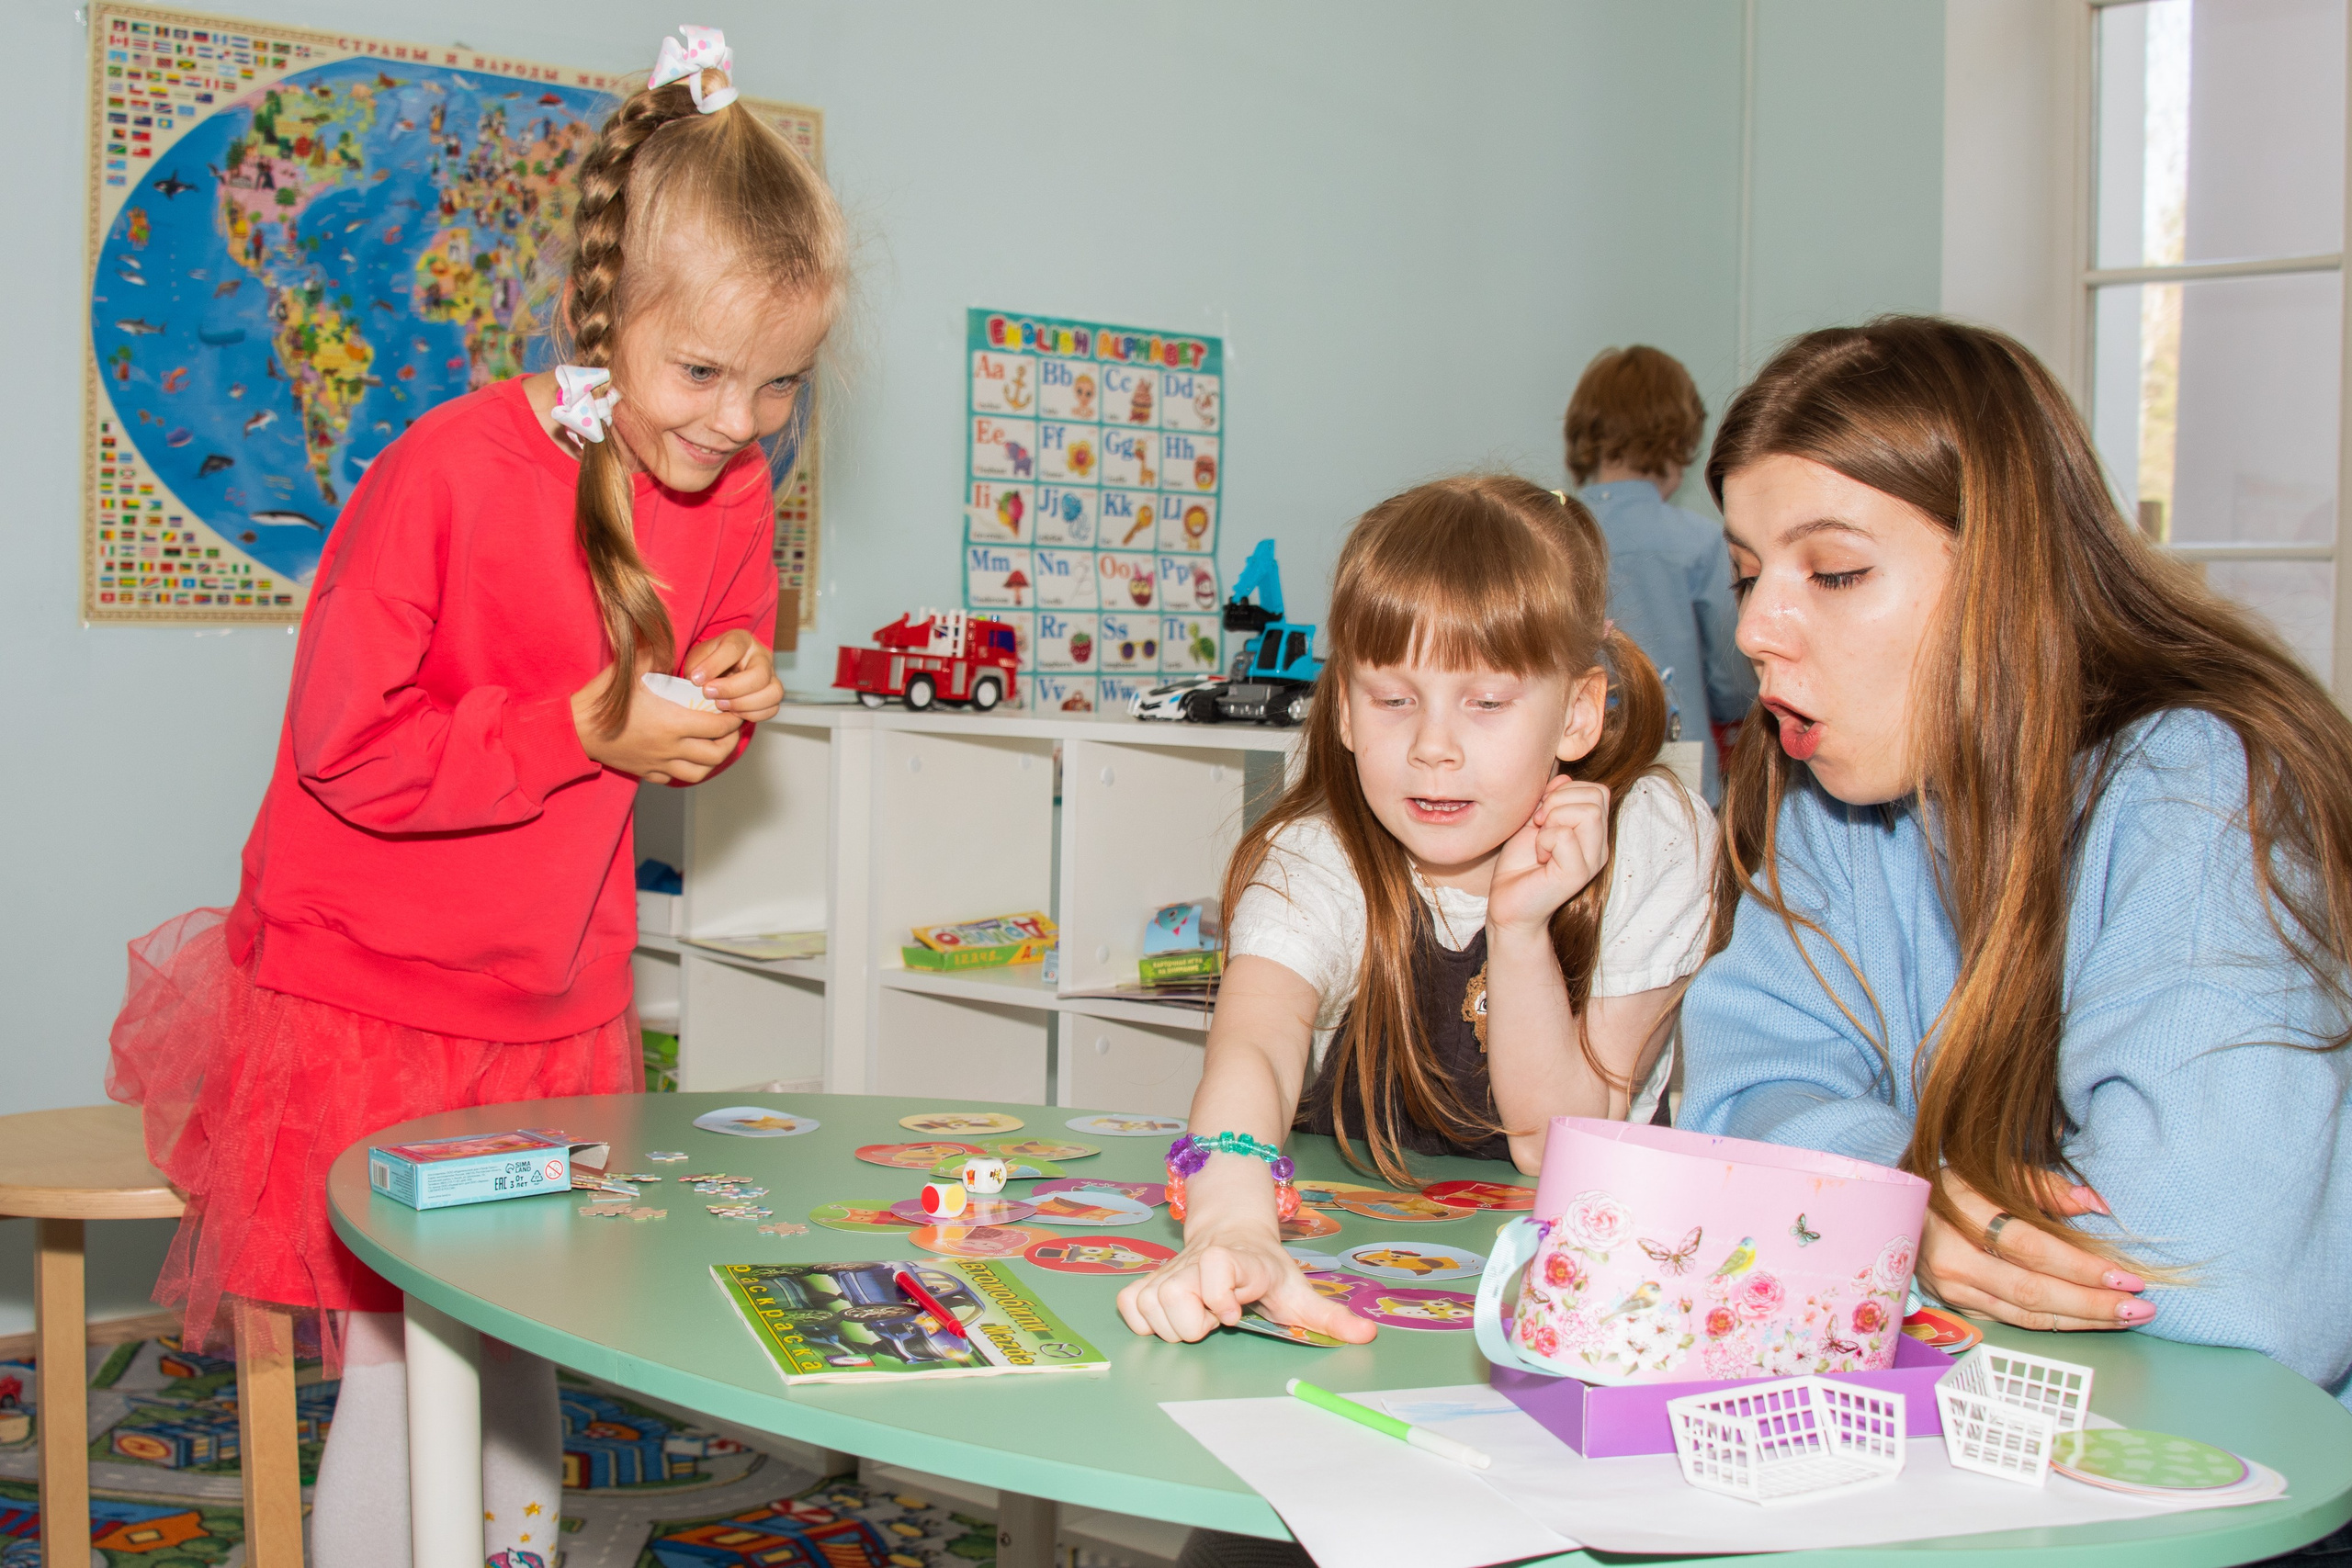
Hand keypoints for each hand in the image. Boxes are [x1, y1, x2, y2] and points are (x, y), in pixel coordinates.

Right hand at [571, 660, 742, 784]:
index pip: (719, 726)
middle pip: (716, 753)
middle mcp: (670, 747)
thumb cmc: (604, 698)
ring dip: (712, 760)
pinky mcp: (646, 772)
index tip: (734, 709)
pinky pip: (675, 778)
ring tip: (714, 744)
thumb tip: (674, 635)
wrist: (576, 729)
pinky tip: (686, 755)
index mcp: (674, 722)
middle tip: (731, 728)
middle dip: (730, 741)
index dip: (733, 719)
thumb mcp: (634, 667)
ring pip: (700, 771)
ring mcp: (659, 762)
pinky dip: (687, 769)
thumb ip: (659, 652)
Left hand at [684, 629, 784, 723]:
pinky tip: (733, 712)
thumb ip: (697, 667)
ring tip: (721, 705)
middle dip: (732, 689)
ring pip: (773, 693)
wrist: (717, 674)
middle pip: (759, 674)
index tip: (695, 679)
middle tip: (709, 694)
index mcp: (742, 640)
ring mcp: (771, 676)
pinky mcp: (773, 695)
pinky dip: (752, 714)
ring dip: (745, 704)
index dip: (714, 665)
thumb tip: (700, 681)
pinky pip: (772, 709)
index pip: (734, 648)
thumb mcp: (697, 658)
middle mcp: (761, 656)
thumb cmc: (707, 664)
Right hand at [1116, 1225, 1375, 1344]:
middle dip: (1195, 1322)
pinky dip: (1145, 1320)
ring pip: (1149, 1306)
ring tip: (1199, 1317)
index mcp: (1233, 1261)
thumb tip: (1368, 1334)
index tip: (1236, 1314)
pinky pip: (1130, 1305)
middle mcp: (1194, 1263)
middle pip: (1173, 1299)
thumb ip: (1329, 1316)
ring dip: (1172, 1325)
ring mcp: (1167, 1272)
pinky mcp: (1147, 1282)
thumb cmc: (1267, 1269)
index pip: (1214, 1268)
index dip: (1220, 1297)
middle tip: (1218, 1317)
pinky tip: (1172, 1320)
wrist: (1233, 1232)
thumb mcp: (1299, 1291)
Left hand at [1485, 776, 1610, 938]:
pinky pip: (1564, 835)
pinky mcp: (1577, 875)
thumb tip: (1564, 778)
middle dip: (1559, 801)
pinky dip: (1544, 839)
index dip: (1566, 791)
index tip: (1542, 812)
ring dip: (1553, 819)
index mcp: (1594, 833)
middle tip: (1540, 825)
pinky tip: (1539, 856)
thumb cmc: (1520, 864)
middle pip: (1597, 796)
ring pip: (1588, 812)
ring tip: (1541, 840)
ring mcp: (1592, 861)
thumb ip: (1551, 799)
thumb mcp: (1535, 821)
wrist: (1508, 903)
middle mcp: (1599, 847)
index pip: (1598, 791)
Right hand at [1915, 1170, 2153, 1331]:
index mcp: (1961, 1211)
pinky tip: (2089, 1319)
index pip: (2030, 1247)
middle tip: (2140, 1306)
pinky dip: (2056, 1323)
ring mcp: (1951, 1287)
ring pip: (2025, 1314)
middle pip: (2032, 1290)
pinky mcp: (1956, 1305)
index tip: (2126, 1276)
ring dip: (2082, 1319)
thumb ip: (2044, 1185)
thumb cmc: (1953, 1186)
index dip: (2080, 1266)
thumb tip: (2095, 1205)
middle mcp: (1952, 1256)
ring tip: (2126, 1317)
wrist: (1895, 1210)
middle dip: (2092, 1302)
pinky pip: (2014, 1321)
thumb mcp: (1992, 1171)